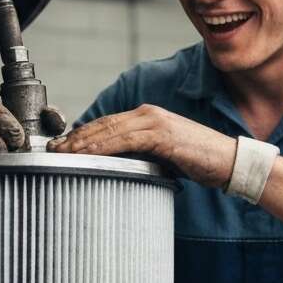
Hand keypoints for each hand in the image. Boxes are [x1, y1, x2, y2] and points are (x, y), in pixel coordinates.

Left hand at [47, 104, 237, 188]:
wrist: (229, 162)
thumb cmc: (200, 162)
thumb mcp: (164, 157)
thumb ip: (143, 155)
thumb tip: (120, 168)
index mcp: (147, 118)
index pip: (106, 124)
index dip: (82, 134)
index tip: (62, 147)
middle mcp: (148, 114)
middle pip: (102, 124)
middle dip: (75, 138)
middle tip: (52, 151)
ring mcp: (155, 122)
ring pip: (109, 130)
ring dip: (83, 142)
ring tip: (62, 154)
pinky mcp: (162, 135)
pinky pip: (125, 140)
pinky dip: (103, 147)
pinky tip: (88, 155)